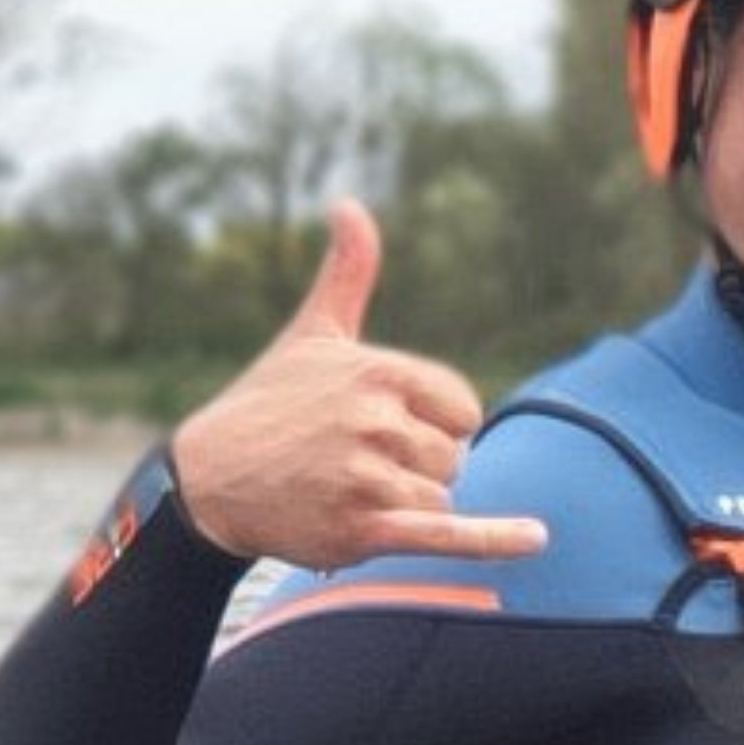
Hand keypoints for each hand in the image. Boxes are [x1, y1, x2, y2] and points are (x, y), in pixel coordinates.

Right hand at [166, 202, 547, 571]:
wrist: (208, 480)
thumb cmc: (268, 404)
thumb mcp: (313, 333)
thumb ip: (349, 274)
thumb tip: (349, 205)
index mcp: (379, 372)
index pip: (462, 410)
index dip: (435, 424)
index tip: (387, 427)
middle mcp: (375, 422)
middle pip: (453, 457)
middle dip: (417, 466)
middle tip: (355, 462)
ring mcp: (367, 477)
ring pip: (440, 497)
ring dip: (406, 503)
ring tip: (349, 491)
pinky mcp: (360, 528)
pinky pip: (444, 533)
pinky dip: (493, 539)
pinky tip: (535, 539)